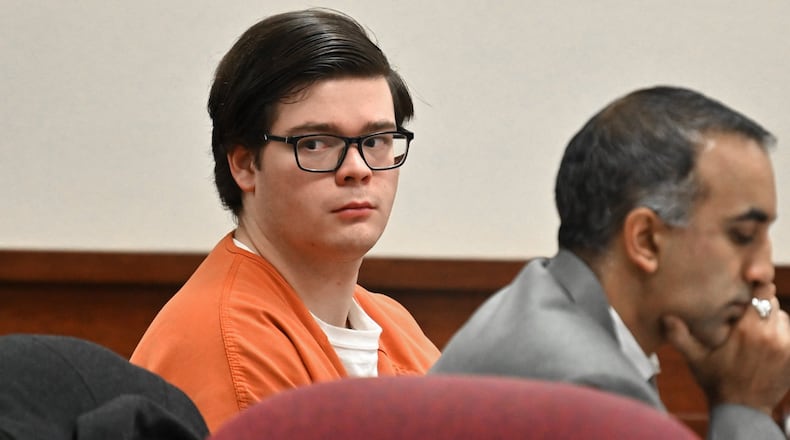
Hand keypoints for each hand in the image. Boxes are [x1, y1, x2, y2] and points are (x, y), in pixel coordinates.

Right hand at [663, 295, 789, 414]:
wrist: (742, 410)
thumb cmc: (717, 382)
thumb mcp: (695, 358)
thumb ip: (680, 336)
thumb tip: (666, 317)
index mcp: (748, 331)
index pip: (763, 293)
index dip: (757, 287)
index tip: (748, 286)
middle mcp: (771, 336)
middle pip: (773, 304)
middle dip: (760, 306)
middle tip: (745, 314)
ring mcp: (786, 347)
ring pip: (784, 318)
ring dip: (772, 320)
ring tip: (756, 331)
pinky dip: (780, 335)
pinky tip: (766, 344)